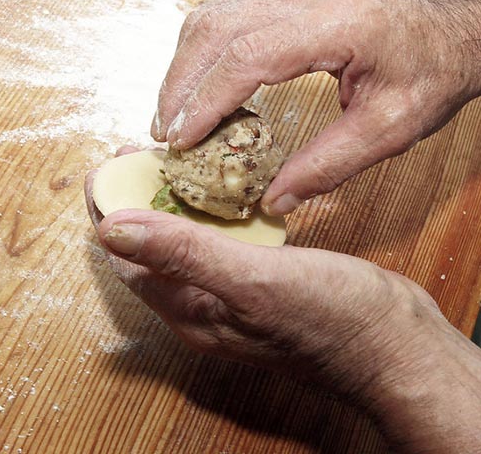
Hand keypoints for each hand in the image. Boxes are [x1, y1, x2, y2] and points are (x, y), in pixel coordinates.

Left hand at [84, 179, 480, 451]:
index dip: (108, 212)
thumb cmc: (331, 321)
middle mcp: (201, 306)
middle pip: (149, 248)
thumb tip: (110, 227)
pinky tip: (219, 186)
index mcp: (187, 312)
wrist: (398, 346)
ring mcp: (230, 295)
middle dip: (134, 201)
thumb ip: (180, 253)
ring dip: (170, 202)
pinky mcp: (259, 282)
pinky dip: (210, 211)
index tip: (101, 168)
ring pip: (183, 242)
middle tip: (133, 154)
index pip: (125, 258)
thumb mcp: (250, 278)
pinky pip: (219, 241)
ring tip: (167, 160)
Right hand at [151, 0, 480, 214]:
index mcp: (339, 22)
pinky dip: (199, 54)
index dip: (206, 101)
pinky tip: (195, 88)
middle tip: (164, 134)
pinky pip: (223, 14)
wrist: (450, 31)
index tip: (180, 140)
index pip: (248, 56)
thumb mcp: (390, 130)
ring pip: (210, 18)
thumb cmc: (429, 75)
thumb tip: (272, 201)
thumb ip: (329, 166)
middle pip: (215, 30)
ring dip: (182, 68)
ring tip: (171, 116)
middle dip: (180, 86)